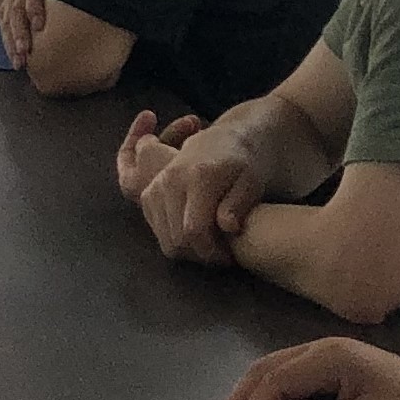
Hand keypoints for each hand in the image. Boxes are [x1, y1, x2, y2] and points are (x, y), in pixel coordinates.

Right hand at [0, 0, 53, 67]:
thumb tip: (97, 1)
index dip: (34, 10)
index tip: (39, 25)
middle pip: (16, 14)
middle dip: (20, 33)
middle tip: (25, 50)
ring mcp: (9, 7)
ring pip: (8, 26)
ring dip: (13, 45)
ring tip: (20, 62)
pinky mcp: (4, 19)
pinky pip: (5, 35)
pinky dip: (10, 50)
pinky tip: (17, 63)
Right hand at [121, 111, 257, 263]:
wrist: (223, 143)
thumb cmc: (243, 166)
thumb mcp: (251, 182)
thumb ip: (239, 204)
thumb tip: (227, 226)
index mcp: (197, 177)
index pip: (194, 229)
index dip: (211, 251)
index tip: (228, 257)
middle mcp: (170, 181)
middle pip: (177, 239)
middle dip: (201, 255)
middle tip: (221, 256)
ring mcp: (155, 187)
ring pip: (165, 239)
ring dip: (189, 251)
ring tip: (210, 247)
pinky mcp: (148, 194)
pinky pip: (157, 232)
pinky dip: (175, 241)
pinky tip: (195, 237)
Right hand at [207, 337, 399, 399]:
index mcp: (329, 358)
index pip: (277, 382)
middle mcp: (322, 349)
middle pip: (266, 368)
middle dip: (238, 398)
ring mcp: (327, 355)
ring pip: (273, 368)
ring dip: (248, 393)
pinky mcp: (332, 366)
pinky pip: (288, 374)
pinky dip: (267, 391)